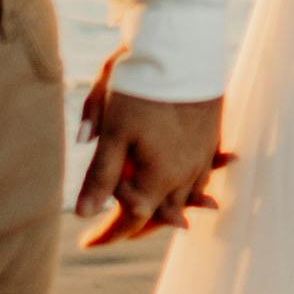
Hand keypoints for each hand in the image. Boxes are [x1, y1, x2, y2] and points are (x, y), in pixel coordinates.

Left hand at [79, 74, 224, 246]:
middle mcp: (186, 175)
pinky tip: (183, 186)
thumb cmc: (141, 89)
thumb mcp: (113, 132)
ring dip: (165, 209)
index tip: (85, 244)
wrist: (181, 49)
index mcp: (159, 179)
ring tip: (150, 218)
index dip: (107, 235)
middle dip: (135, 225)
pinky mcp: (210, 138)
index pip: (131, 220)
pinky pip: (202, 176)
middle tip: (108, 235)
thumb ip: (99, 176)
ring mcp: (202, 157)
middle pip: (160, 214)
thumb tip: (82, 214)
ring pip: (185, 197)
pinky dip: (190, 187)